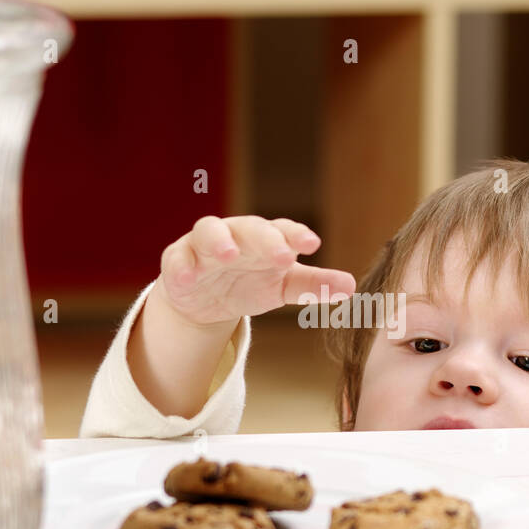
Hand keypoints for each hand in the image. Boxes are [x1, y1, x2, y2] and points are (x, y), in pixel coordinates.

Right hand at [158, 215, 355, 327]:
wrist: (204, 300)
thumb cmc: (249, 282)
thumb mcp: (283, 287)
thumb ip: (313, 285)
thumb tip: (351, 286)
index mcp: (266, 239)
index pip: (283, 230)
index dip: (297, 235)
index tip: (313, 244)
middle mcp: (237, 235)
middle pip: (250, 228)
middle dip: (265, 239)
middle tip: (282, 255)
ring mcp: (204, 245)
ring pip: (209, 231)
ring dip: (218, 241)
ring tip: (229, 254)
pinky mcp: (178, 260)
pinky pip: (177, 259)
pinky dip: (182, 267)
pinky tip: (189, 278)